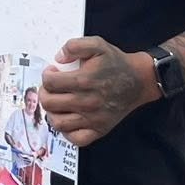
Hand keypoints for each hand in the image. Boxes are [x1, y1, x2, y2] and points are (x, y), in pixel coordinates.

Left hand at [39, 38, 155, 146]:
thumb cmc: (116, 63)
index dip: (46, 76)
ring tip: (57, 103)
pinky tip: (68, 119)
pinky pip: (76, 139)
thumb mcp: (97, 44)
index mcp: (84, 80)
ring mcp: (93, 118)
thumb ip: (74, 46)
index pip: (50, 83)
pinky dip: (67, 132)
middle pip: (50, 103)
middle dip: (45, 93)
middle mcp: (87, 102)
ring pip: (58, 123)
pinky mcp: (99, 129)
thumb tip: (58, 58)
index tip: (52, 73)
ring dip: (52, 112)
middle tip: (51, 88)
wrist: (139, 80)